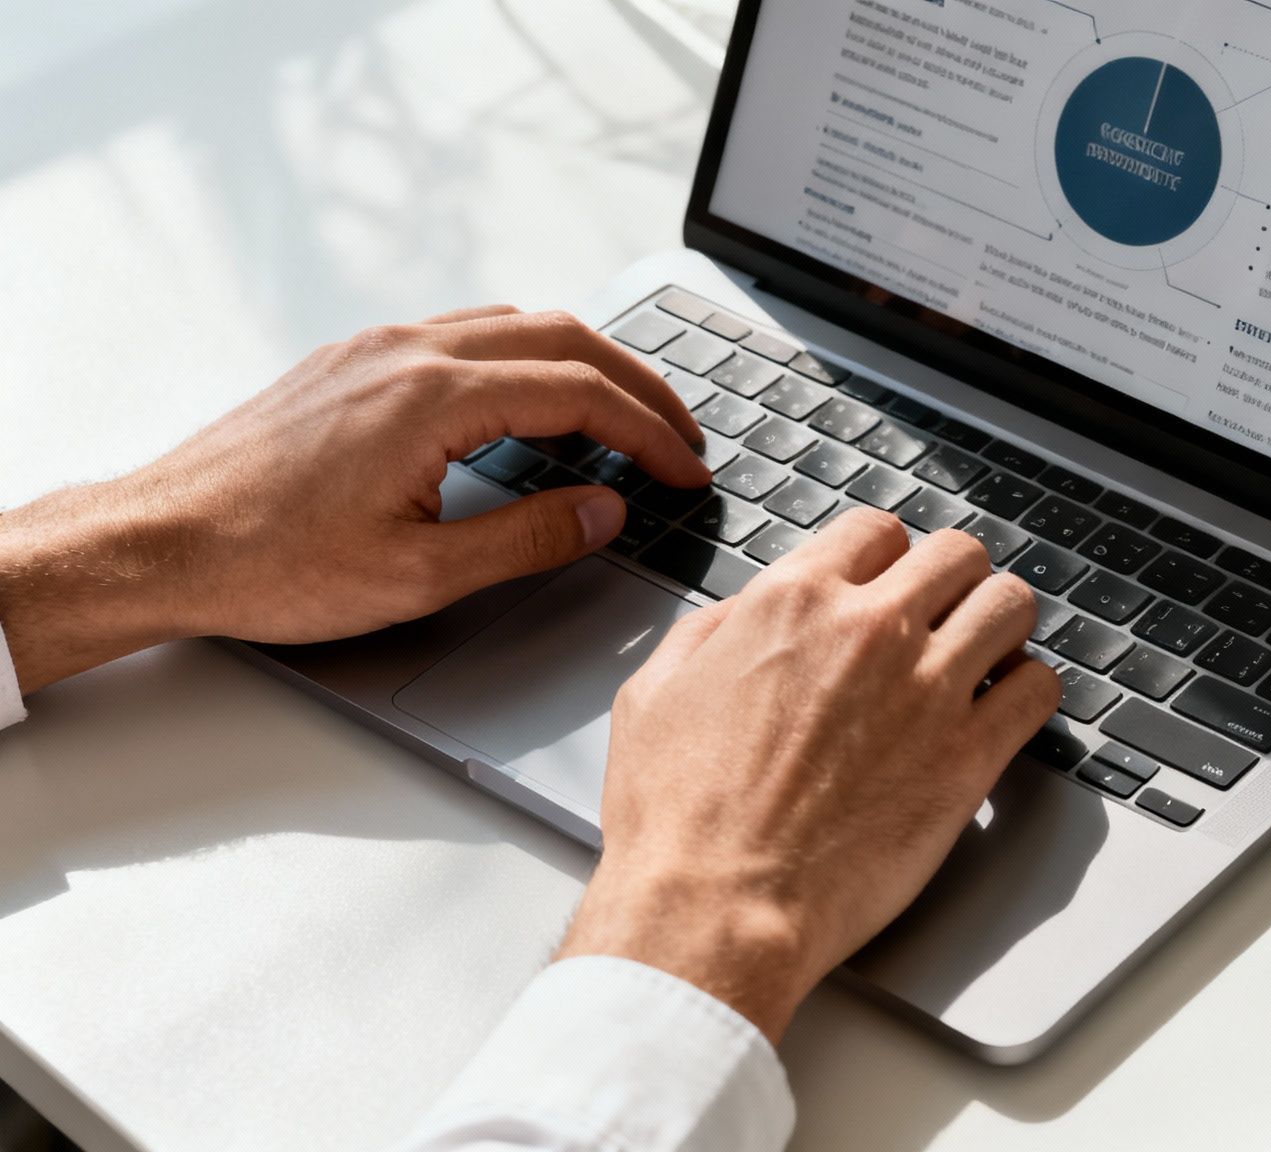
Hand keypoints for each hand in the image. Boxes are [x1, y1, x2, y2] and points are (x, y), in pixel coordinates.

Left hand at [0, 305, 708, 692]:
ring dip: (585, 361)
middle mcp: (407, 352)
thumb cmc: (268, 563)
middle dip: (638, 383)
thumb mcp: (418, 575)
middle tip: (682, 432)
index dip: (650, 431)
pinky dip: (527, 356)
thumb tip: (603, 509)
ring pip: (515, 324)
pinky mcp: (352, 361)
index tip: (687, 467)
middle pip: (562, 337)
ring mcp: (376, 348)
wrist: (162, 541)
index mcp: (432, 397)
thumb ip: (528, 538)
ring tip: (625, 412)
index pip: (580, 393)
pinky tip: (534, 400)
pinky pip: (466, 332)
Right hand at [556, 510, 1061, 1041]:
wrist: (718, 906)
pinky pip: (1038, 689)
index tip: (889, 584)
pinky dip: (1029, 691)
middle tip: (946, 616)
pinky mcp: (968, 756)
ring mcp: (928, 689)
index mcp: (793, 602)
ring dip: (1001, 626)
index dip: (886, 558)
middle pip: (956, 555)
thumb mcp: (655, 693)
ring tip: (988, 656)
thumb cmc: (680, 819)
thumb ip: (711, 632)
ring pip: (1010, 605)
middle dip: (953, 581)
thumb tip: (746, 612)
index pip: (876, 531)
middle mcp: (870, 630)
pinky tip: (1005, 710)